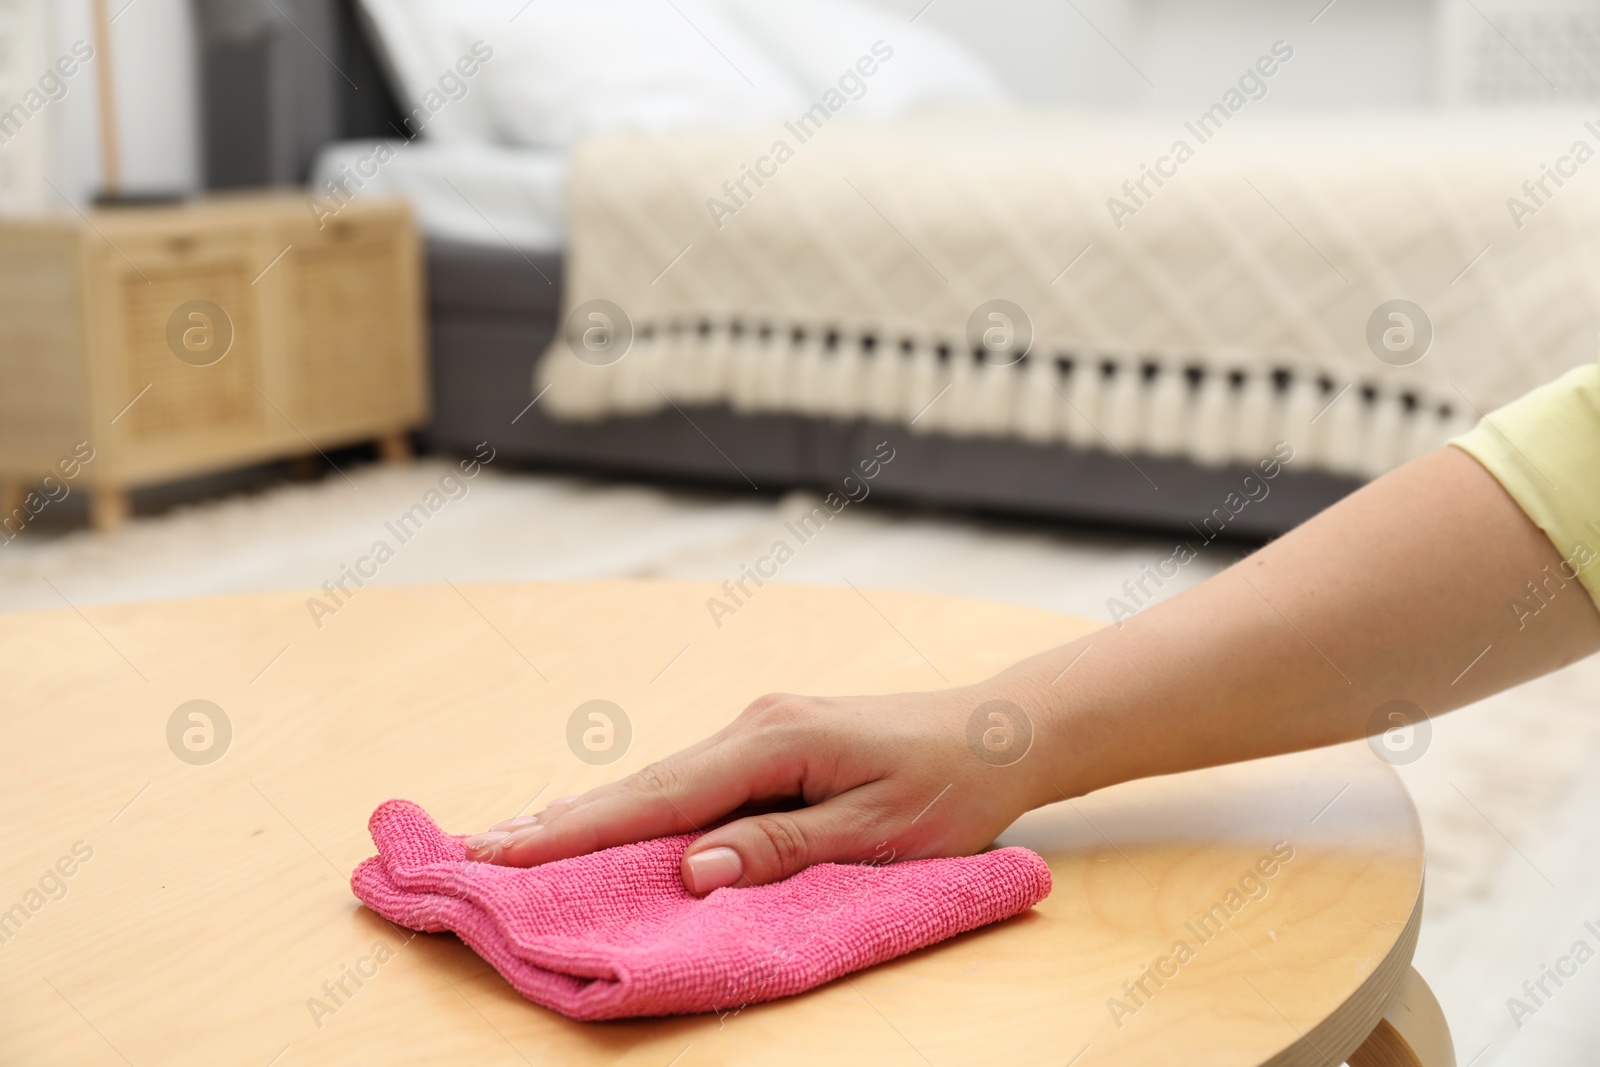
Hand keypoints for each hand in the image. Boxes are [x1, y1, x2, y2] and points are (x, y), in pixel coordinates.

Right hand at [463, 683, 1052, 894]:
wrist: (1000, 733)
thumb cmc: (950, 784)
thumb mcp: (877, 832)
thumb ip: (781, 849)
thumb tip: (691, 869)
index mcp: (773, 741)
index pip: (655, 798)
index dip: (574, 830)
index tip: (500, 850)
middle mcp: (754, 726)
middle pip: (641, 784)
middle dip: (557, 820)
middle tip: (470, 847)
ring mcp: (759, 732)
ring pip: (660, 785)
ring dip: (591, 815)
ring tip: (513, 843)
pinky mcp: (770, 746)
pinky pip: (690, 786)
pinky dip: (639, 809)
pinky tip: (603, 826)